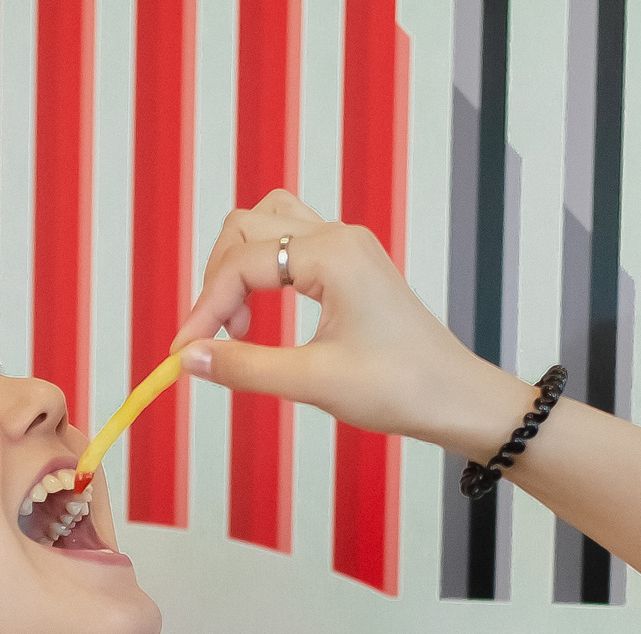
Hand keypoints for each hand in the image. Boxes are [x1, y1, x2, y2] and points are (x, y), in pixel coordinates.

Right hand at [170, 190, 537, 460]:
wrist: (457, 399)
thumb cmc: (402, 388)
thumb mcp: (313, 382)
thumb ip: (244, 366)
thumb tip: (188, 359)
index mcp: (332, 254)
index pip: (241, 264)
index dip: (205, 308)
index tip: (184, 353)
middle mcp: (339, 237)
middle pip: (246, 228)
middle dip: (218, 282)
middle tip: (216, 341)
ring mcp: (348, 247)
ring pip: (267, 226)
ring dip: (239, 267)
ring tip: (238, 324)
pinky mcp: (352, 265)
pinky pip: (291, 246)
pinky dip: (264, 271)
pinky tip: (263, 315)